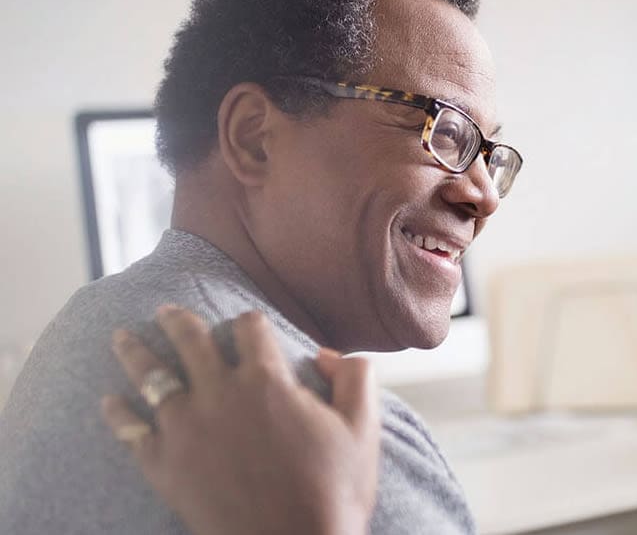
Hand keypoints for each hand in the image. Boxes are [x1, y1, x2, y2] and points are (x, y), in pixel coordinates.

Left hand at [101, 307, 379, 534]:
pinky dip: (118, 414)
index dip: (250, 322)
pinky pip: (132, 431)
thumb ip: (355, 378)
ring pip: (152, 376)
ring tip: (122, 336)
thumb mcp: (362, 429)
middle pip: (190, 339)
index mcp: (266, 380)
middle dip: (179, 320)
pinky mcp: (164, 465)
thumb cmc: (330, 493)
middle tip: (166, 310)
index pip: (249, 327)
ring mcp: (186, 428)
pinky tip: (108, 401)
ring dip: (135, 352)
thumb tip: (330, 353)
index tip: (248, 325)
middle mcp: (220, 393)